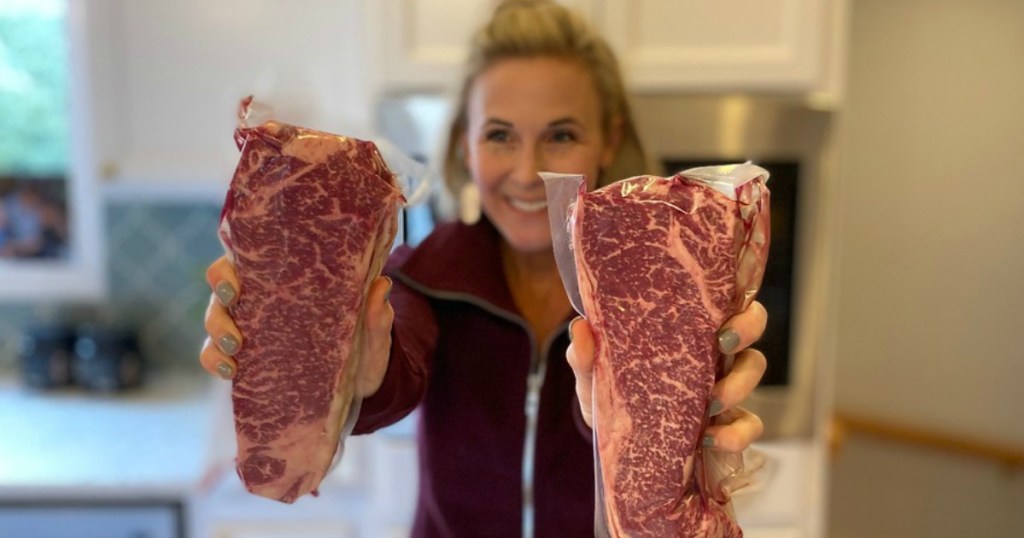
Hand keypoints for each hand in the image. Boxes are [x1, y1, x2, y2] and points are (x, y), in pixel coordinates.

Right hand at [199, 255, 395, 398]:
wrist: (366, 386)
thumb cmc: (366, 344)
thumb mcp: (375, 330)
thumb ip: (376, 313)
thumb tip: (382, 284)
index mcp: (289, 280)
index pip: (249, 260)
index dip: (231, 266)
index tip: (236, 281)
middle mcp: (263, 300)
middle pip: (222, 289)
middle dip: (220, 300)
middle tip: (234, 314)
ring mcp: (252, 330)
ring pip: (216, 322)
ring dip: (216, 333)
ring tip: (234, 348)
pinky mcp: (250, 361)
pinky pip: (218, 357)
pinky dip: (216, 362)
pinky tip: (229, 371)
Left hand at [565, 300, 767, 452]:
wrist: (615, 446)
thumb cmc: (611, 398)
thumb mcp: (593, 378)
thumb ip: (585, 357)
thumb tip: (580, 328)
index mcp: (685, 332)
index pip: (720, 300)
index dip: (730, 297)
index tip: (720, 313)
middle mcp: (711, 353)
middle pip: (750, 327)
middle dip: (747, 331)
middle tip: (723, 344)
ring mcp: (724, 387)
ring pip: (753, 370)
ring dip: (740, 384)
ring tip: (711, 402)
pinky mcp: (728, 426)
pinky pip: (749, 426)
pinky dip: (737, 433)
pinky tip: (710, 438)